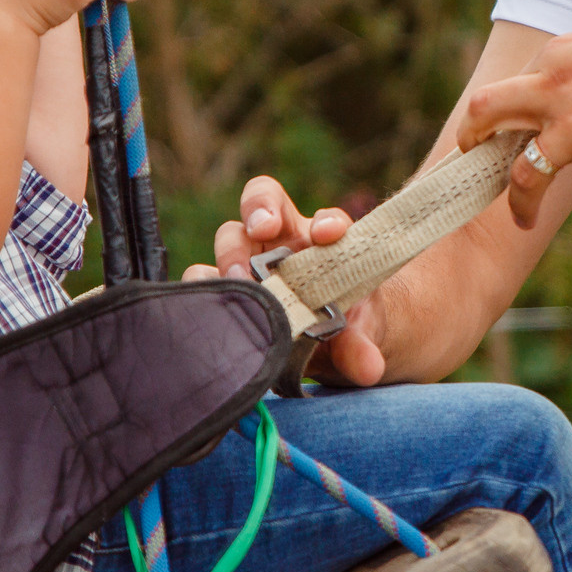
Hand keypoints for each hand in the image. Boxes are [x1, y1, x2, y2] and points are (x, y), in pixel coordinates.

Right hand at [182, 175, 389, 384]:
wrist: (316, 350)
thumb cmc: (342, 327)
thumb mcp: (357, 336)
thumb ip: (359, 347)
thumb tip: (368, 368)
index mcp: (321, 244)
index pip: (325, 219)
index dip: (327, 222)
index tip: (329, 236)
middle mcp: (281, 243)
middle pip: (262, 202)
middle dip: (259, 211)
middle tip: (263, 231)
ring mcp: (248, 263)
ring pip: (229, 238)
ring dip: (229, 255)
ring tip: (236, 280)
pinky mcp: (224, 289)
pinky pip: (203, 281)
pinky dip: (203, 290)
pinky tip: (209, 310)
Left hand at [455, 18, 571, 226]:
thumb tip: (563, 94)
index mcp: (556, 58)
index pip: (512, 88)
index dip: (505, 113)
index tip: (504, 130)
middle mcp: (554, 90)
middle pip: (486, 113)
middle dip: (470, 138)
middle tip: (468, 158)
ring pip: (524, 174)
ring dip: (520, 201)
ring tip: (522, 219)